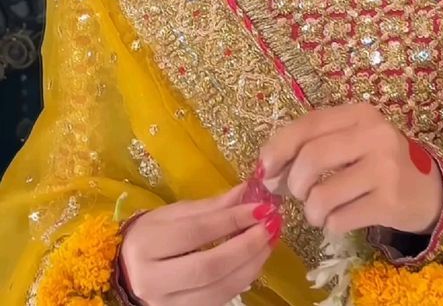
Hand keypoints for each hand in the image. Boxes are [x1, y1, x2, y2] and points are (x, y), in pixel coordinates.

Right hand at [119, 185, 281, 305]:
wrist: (128, 271)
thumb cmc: (151, 236)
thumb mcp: (173, 214)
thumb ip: (210, 206)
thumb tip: (247, 192)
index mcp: (147, 245)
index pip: (196, 232)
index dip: (231, 220)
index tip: (259, 207)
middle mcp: (154, 280)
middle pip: (209, 267)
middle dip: (246, 246)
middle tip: (270, 226)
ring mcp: (168, 304)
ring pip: (219, 289)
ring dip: (251, 264)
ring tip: (268, 242)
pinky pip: (220, 300)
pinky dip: (243, 280)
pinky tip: (255, 261)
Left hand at [259, 103, 442, 236]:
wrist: (428, 190)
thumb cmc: (377, 161)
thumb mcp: (351, 140)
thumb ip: (313, 144)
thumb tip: (267, 170)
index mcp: (359, 113)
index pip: (308, 124)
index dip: (279, 148)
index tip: (265, 169)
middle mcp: (374, 135)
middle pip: (312, 157)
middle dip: (293, 182)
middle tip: (294, 194)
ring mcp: (385, 168)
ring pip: (323, 194)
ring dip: (311, 210)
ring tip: (317, 212)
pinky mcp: (390, 202)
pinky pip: (340, 219)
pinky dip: (329, 225)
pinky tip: (337, 220)